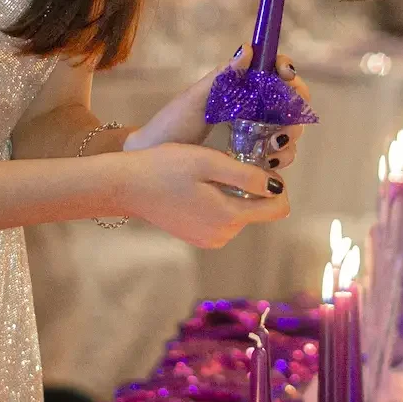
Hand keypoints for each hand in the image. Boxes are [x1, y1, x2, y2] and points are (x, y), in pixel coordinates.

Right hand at [124, 142, 289, 247]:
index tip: (259, 166)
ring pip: (241, 214)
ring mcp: (209, 239)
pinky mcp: (198, 237)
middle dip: (253, 188)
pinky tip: (200, 187)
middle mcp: (223, 235)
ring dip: (236, 195)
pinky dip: (221, 203)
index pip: (276, 209)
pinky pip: (224, 220)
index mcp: (228, 216)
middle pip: (258, 210)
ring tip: (211, 174)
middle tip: (230, 163)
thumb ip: (246, 175)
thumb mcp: (208, 162)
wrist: (126, 186)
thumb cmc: (164, 167)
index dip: (276, 185)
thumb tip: (276, 187)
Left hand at [127, 49, 310, 171]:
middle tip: (282, 117)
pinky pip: (281, 157)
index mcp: (240, 88)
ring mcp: (256, 135)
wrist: (154, 161)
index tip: (286, 75)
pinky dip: (282, 158)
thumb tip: (248, 48)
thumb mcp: (195, 99)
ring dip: (290, 134)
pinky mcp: (255, 160)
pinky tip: (267, 161)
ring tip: (272, 143)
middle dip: (294, 106)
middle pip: (290, 100)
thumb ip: (223, 77)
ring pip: (290, 129)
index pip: (274, 71)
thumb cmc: (171, 126)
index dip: (286, 69)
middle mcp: (253, 109)